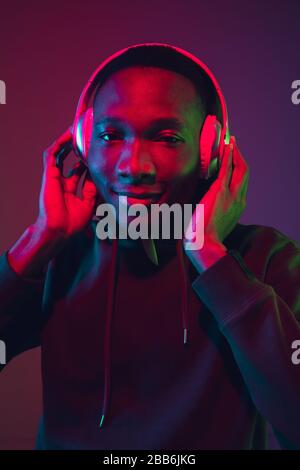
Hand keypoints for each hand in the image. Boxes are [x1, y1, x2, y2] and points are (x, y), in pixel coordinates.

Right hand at [37, 127, 97, 238]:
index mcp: (70, 190)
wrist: (61, 230)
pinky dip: (60, 143)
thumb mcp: (89, 203)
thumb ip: (93, 189)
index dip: (87, 161)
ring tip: (77, 129)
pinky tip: (69, 134)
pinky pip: (52, 154)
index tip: (97, 152)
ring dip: (67, 141)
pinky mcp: (49, 175)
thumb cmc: (73, 222)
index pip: (79, 170)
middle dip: (77, 147)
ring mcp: (54, 177)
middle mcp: (61, 181)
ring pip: (59, 153)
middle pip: (69, 159)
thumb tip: (99, 176)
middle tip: (87, 136)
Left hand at [184, 136, 248, 270]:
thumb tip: (199, 206)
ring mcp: (233, 195)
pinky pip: (228, 169)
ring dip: (235, 153)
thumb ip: (210, 211)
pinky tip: (227, 146)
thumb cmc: (202, 238)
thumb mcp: (211, 223)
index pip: (241, 184)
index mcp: (237, 208)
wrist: (204, 245)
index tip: (233, 161)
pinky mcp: (221, 191)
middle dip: (240, 157)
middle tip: (234, 145)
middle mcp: (239, 200)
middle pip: (245, 173)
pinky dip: (229, 156)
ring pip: (240, 169)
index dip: (238, 170)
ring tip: (230, 142)